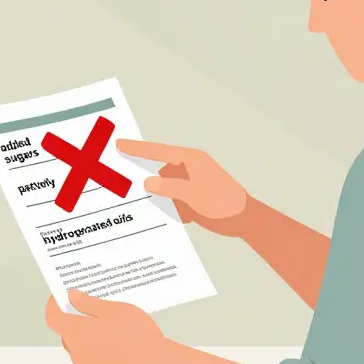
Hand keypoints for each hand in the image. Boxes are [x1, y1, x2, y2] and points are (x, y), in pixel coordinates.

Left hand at [44, 290, 165, 363]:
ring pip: (75, 344)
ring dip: (82, 332)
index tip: (60, 296)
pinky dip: (90, 346)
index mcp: (76, 332)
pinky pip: (85, 355)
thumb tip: (71, 296)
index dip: (53, 305)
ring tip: (102, 323)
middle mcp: (75, 350)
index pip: (52, 317)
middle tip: (88, 305)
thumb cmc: (135, 331)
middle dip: (72, 317)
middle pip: (64, 330)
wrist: (155, 360)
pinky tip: (108, 339)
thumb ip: (88, 303)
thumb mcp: (112, 310)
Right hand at [115, 139, 250, 236]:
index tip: (119, 143)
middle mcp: (189, 169)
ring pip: (166, 190)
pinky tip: (183, 217)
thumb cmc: (223, 203)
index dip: (138, 149)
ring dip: (165, 201)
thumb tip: (148, 183)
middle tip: (131, 190)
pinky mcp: (193, 198)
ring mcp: (191, 184)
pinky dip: (175, 209)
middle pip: (160, 173)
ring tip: (167, 210)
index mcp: (190, 160)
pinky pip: (175, 201)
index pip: (158, 151)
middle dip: (151, 185)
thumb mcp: (193, 194)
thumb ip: (169, 188)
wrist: (245, 220)